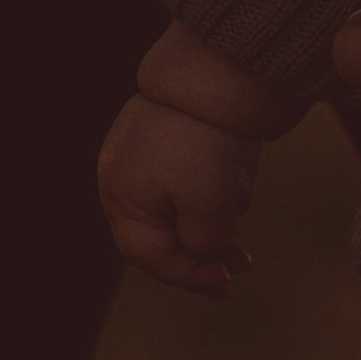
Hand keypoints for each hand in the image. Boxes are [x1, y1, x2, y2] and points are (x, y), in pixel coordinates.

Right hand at [98, 91, 260, 291]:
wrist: (212, 77)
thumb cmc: (205, 147)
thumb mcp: (208, 213)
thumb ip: (201, 248)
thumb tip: (203, 255)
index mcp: (122, 200)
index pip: (150, 258)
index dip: (189, 276)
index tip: (225, 283)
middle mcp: (120, 178)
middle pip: (161, 234)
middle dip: (203, 249)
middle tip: (240, 263)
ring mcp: (138, 154)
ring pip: (178, 205)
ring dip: (212, 213)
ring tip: (239, 192)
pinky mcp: (161, 135)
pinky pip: (185, 176)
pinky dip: (209, 184)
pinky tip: (231, 170)